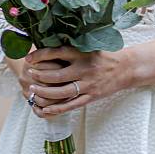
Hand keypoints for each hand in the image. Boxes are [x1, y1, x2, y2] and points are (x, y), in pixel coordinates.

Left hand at [22, 45, 136, 118]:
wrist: (126, 68)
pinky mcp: (91, 97)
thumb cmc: (103, 56)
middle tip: (29, 74)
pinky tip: (45, 109)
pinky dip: (58, 108)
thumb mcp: (88, 47)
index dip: (41, 55)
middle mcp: (84, 69)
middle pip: (57, 75)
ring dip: (45, 92)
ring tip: (33, 89)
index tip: (29, 58)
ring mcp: (88, 85)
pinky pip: (72, 104)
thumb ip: (71, 48)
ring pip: (63, 92)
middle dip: (40, 75)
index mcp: (82, 54)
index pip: (57, 53)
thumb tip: (46, 45)